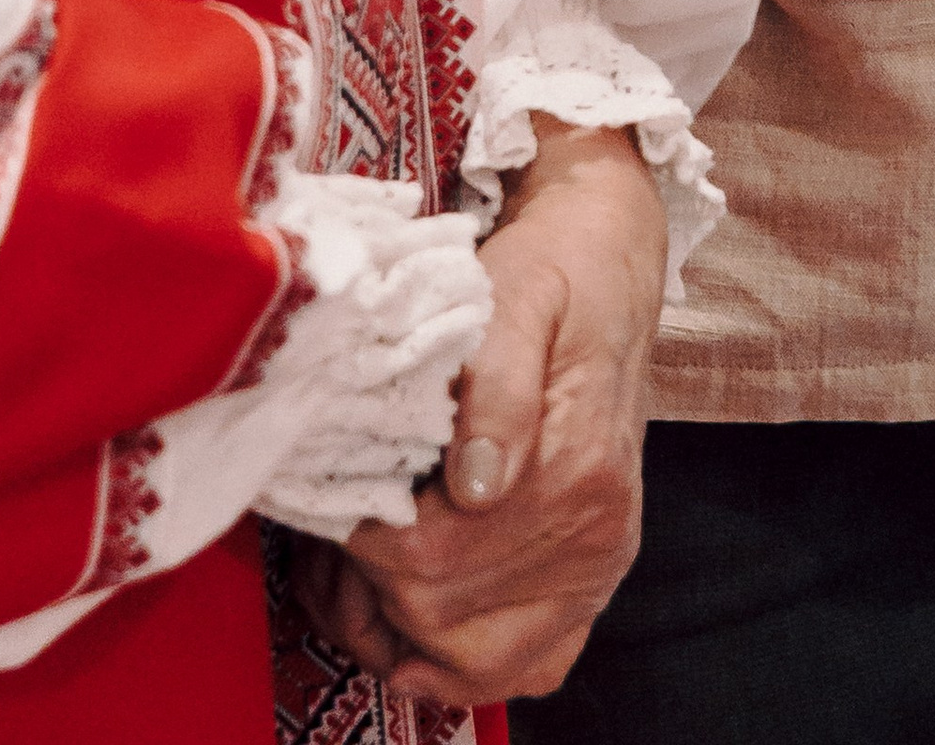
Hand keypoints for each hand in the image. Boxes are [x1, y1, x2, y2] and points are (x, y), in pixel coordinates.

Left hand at [307, 119, 667, 709]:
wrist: (605, 267)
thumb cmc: (549, 276)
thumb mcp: (516, 296)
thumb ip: (498, 383)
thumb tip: (476, 484)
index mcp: (579, 468)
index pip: (436, 559)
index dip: (361, 541)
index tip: (333, 495)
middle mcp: (596, 536)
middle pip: (441, 616)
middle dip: (364, 586)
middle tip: (328, 525)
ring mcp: (597, 568)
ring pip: (471, 661)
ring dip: (395, 631)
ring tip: (354, 569)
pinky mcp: (588, 580)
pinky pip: (525, 667)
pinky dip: (458, 662)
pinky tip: (411, 616)